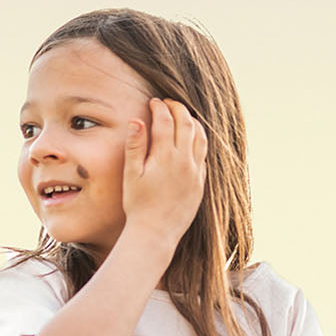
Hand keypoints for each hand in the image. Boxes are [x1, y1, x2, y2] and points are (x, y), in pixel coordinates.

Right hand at [122, 98, 207, 251]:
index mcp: (165, 157)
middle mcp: (184, 161)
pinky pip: (204, 155)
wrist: (155, 234)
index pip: (166, 120)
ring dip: (192, 122)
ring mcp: (195, 172)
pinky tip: (191, 141)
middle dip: (177, 108)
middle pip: (186, 123)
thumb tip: (136, 120)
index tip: (153, 102)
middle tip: (168, 104)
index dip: (159, 107)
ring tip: (182, 117)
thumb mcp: (131, 175)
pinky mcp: (200, 184)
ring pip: (200, 136)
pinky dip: (199, 141)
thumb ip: (135, 146)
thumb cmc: (138, 206)